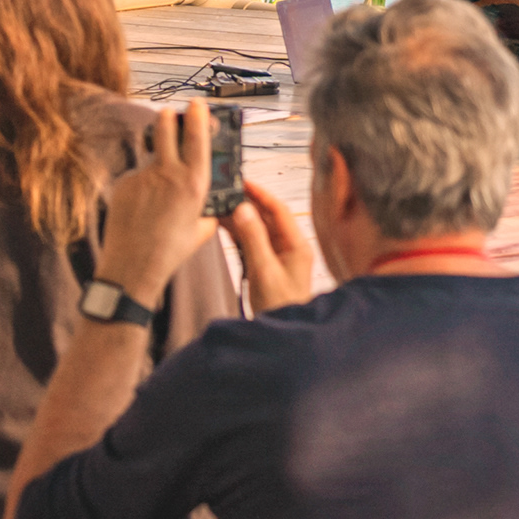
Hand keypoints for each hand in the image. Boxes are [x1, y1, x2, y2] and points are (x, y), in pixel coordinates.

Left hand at [101, 105, 223, 302]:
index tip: (198, 104)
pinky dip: (142, 186)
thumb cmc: (170, 251)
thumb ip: (207, 209)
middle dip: (169, 117)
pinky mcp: (123, 185)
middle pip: (165, 130)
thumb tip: (209, 200)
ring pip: (151, 158)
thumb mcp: (202, 229)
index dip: (199, 116)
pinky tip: (143, 208)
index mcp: (192, 184)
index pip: (197, 138)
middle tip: (171, 113)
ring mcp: (142, 178)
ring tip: (158, 190)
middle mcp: (167, 175)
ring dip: (156, 162)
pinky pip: (136, 178)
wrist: (132, 267)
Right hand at [229, 178, 316, 312]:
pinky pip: (253, 244)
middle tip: (227, 193)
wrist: (282, 336)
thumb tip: (243, 210)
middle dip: (248, 205)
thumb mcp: (264, 271)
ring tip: (221, 207)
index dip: (262, 194)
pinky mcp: (267, 267)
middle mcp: (290, 248)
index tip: (244, 183)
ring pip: (258, 231)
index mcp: (297, 245)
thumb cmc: (280, 306)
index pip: (279, 211)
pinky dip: (239, 235)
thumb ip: (253, 239)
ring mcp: (279, 257)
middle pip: (268, 218)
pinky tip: (225, 227)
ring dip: (241, 219)